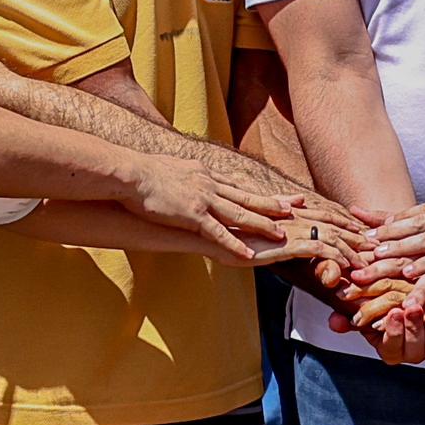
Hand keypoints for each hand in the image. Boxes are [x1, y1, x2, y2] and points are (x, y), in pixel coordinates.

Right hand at [134, 160, 319, 266]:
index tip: (277, 196)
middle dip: (273, 204)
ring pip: (240, 214)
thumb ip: (182, 175)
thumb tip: (183, 176)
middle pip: (247, 196)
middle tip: (295, 209)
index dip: (259, 192)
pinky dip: (234, 244)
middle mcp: (209, 184)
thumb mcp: (169, 169)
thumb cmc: (140, 173)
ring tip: (282, 235)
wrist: (129, 173)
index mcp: (203, 174)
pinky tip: (248, 255)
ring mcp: (203, 199)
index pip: (237, 185)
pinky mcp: (192, 215)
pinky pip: (218, 233)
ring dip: (262, 225)